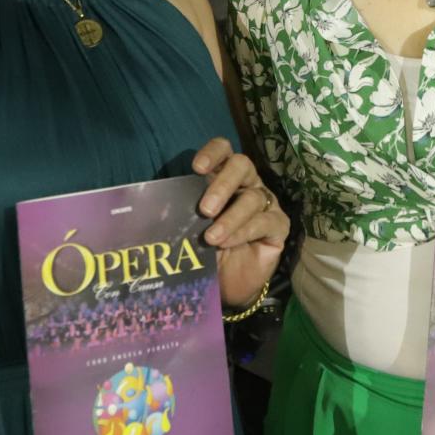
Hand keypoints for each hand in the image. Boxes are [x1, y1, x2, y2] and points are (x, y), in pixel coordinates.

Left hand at [191, 137, 288, 309]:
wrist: (227, 284)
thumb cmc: (208, 251)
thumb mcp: (191, 229)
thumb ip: (183, 213)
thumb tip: (156, 206)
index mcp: (223, 178)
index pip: (223, 150)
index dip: (213, 153)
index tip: (197, 168)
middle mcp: (247, 184)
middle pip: (242, 165)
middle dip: (222, 184)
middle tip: (205, 209)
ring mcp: (266, 204)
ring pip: (252, 197)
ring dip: (230, 218)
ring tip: (211, 238)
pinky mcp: (278, 226)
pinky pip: (264, 221)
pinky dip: (243, 232)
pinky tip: (228, 243)